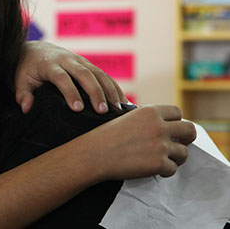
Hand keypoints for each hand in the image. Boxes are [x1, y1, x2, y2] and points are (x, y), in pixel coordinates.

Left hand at [16, 41, 126, 113]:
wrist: (34, 50)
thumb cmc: (26, 69)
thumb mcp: (20, 80)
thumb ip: (22, 94)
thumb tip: (26, 108)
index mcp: (49, 64)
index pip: (62, 77)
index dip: (70, 92)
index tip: (77, 109)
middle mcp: (67, 60)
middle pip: (84, 74)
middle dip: (95, 92)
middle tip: (102, 110)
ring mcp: (80, 60)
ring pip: (98, 73)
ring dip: (109, 90)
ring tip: (117, 109)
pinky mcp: (88, 64)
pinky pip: (104, 75)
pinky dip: (114, 88)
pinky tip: (123, 103)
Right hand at [80, 105, 195, 179]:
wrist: (93, 154)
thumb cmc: (104, 136)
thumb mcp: (126, 118)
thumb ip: (146, 118)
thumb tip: (161, 123)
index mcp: (150, 112)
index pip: (177, 112)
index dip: (175, 122)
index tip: (170, 130)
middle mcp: (158, 126)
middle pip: (190, 130)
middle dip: (186, 139)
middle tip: (177, 144)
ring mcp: (160, 145)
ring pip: (184, 153)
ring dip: (175, 158)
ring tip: (162, 159)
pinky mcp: (158, 163)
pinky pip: (172, 169)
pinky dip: (164, 171)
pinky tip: (152, 169)